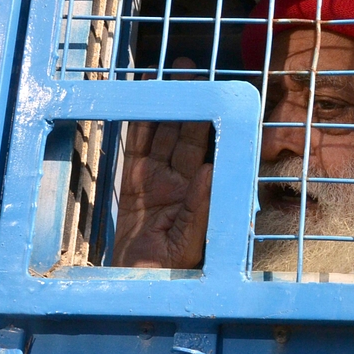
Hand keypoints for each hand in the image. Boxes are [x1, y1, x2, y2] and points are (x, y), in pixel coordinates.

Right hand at [112, 58, 212, 268]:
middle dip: (191, 102)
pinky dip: (140, 122)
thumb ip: (202, 207)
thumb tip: (211, 169)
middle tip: (193, 70)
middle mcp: (182, 180)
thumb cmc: (171, 269)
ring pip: (164, 133)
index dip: (216, 122)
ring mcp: (156, 178)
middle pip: (188, 134)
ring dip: (168, 104)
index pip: (212, 149)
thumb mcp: (193, 243)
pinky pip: (136, 146)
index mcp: (202, 192)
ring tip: (172, 74)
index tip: (221, 94)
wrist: (137, 282)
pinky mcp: (132, 181)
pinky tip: (143, 98)